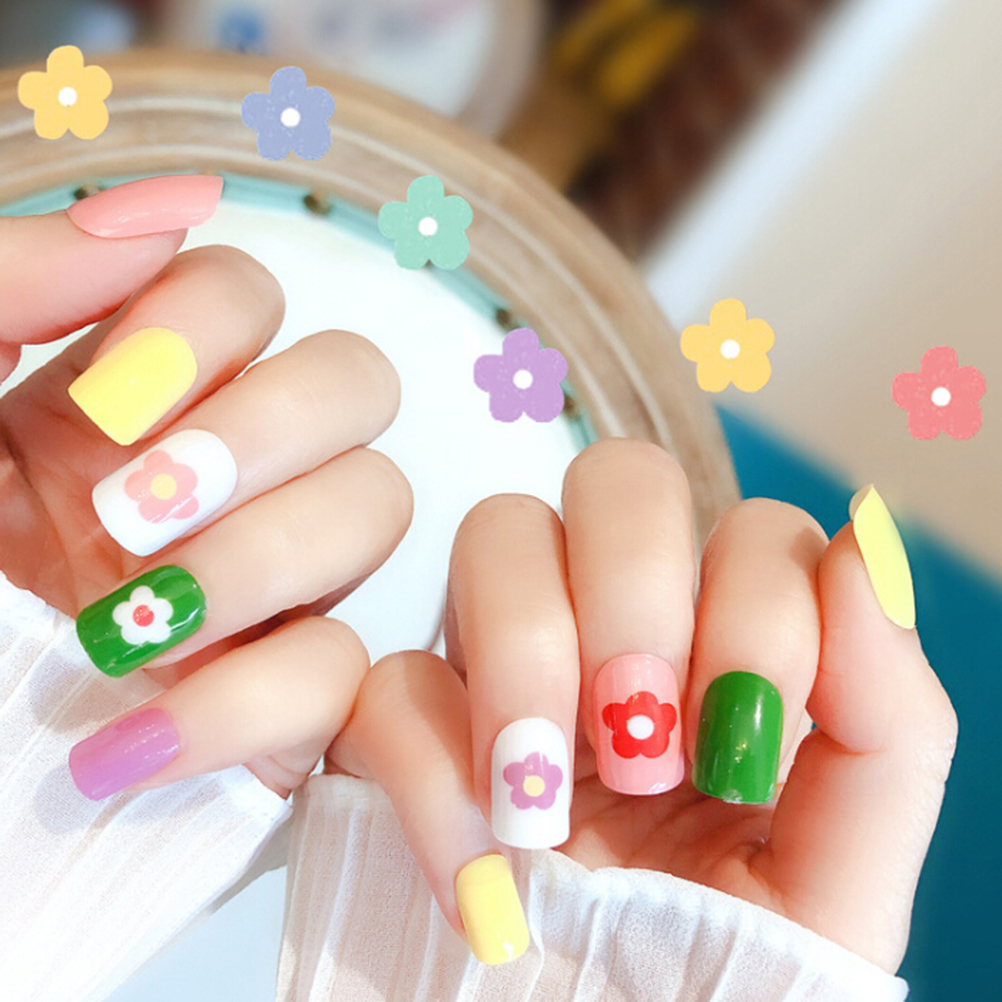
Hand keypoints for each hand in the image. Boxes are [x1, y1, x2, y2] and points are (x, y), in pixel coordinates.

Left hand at [0, 175, 411, 798]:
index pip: (250, 295)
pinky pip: (340, 676)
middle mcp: (217, 477)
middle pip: (358, 383)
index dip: (202, 330)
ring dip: (262, 557)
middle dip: (266, 431)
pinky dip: (248, 704)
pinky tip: (122, 741)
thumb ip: (15, 283)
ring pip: (380, 507)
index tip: (102, 408)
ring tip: (123, 631)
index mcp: (126, 403)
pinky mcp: (282, 705)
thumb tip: (167, 209)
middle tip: (133, 509)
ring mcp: (262, 586)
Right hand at [328, 438, 956, 968]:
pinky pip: (385, 675)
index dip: (753, 613)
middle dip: (635, 595)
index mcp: (722, 659)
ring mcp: (502, 667)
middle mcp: (612, 635)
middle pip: (617, 477)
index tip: (737, 754)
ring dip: (528, 655)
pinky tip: (481, 884)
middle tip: (646, 744)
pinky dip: (431, 778)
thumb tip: (870, 542)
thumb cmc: (718, 983)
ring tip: (549, 809)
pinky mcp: (399, 730)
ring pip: (496, 533)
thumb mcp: (835, 875)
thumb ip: (887, 722)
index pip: (752, 530)